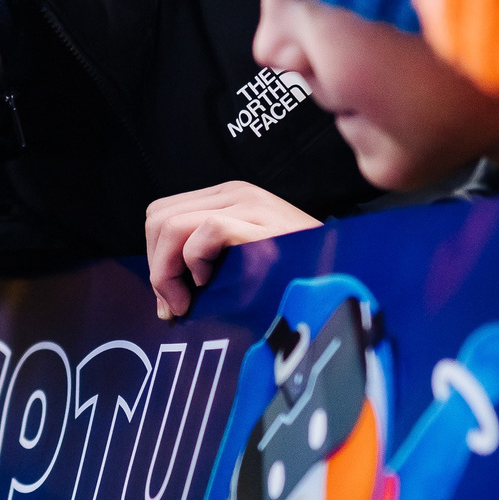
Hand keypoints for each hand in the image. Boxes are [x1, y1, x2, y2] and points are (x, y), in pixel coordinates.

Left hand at [145, 182, 317, 320]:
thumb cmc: (292, 281)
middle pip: (157, 218)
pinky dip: (197, 263)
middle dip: (157, 267)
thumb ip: (201, 266)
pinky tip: (214, 284)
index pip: (161, 214)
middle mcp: (234, 194)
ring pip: (170, 225)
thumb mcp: (240, 264)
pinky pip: (205, 232)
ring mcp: (247, 204)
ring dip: (168, 272)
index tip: (172, 297)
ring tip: (190, 301)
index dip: (156, 257)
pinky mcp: (259, 221)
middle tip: (176, 305)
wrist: (342, 278)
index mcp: (226, 199)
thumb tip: (164, 298)